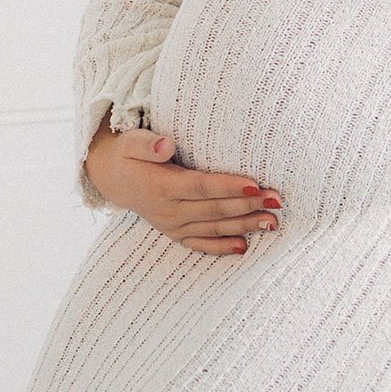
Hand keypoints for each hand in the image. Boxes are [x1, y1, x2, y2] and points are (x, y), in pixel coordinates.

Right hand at [83, 123, 283, 254]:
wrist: (113, 179)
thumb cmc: (129, 155)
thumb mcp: (130, 143)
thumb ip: (148, 144)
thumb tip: (167, 145)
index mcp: (162, 186)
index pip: (202, 186)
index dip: (229, 187)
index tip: (256, 184)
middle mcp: (169, 210)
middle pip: (215, 209)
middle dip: (248, 205)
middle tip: (277, 200)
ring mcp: (173, 226)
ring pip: (214, 228)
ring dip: (245, 226)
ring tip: (272, 221)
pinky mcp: (176, 234)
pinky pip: (201, 245)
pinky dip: (222, 248)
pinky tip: (244, 247)